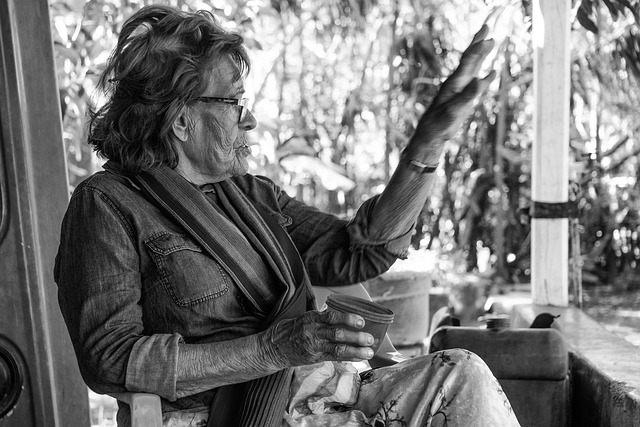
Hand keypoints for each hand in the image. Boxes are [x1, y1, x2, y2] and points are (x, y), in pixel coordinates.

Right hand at [263, 310, 374, 366]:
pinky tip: (359, 358)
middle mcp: (313, 331)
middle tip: (370, 338)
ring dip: (355, 350)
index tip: (361, 320)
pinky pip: (333, 357)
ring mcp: (314, 346)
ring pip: (337, 348)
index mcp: (312, 318)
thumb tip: (340, 307)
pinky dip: (348, 357)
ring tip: (369, 352)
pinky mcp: (314, 358)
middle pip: (337, 333)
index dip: (348, 318)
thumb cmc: (293, 329)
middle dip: (356, 336)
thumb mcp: (305, 317)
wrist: (274, 347)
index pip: (331, 316)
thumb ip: (321, 314)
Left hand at [405, 25, 495, 162]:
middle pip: (469, 58)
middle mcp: (457, 82)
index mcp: (454, 83)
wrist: (431, 134)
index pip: (467, 61)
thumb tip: (481, 80)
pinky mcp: (463, 97)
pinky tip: (492, 73)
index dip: (478, 49)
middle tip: (486, 26)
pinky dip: (485, 75)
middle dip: (478, 43)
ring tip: (490, 41)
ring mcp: (460, 89)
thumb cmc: (439, 123)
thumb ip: (468, 95)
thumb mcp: (454, 110)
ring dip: (481, 54)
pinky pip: (475, 81)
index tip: (488, 37)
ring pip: (472, 67)